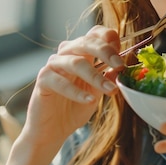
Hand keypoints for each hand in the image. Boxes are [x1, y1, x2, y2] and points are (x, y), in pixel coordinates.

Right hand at [19, 25, 125, 147]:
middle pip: (86, 42)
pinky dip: (76, 91)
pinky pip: (60, 82)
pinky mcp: (43, 80)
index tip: (122, 53)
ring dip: (96, 76)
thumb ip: (107, 78)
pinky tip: (89, 100)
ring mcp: (53, 66)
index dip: (109, 38)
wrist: (53, 131)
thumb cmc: (74, 108)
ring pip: (75, 62)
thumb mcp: (97, 93)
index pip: (94, 34)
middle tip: (120, 65)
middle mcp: (67, 54)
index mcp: (82, 53)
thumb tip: (121, 69)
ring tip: (110, 89)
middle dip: (106, 52)